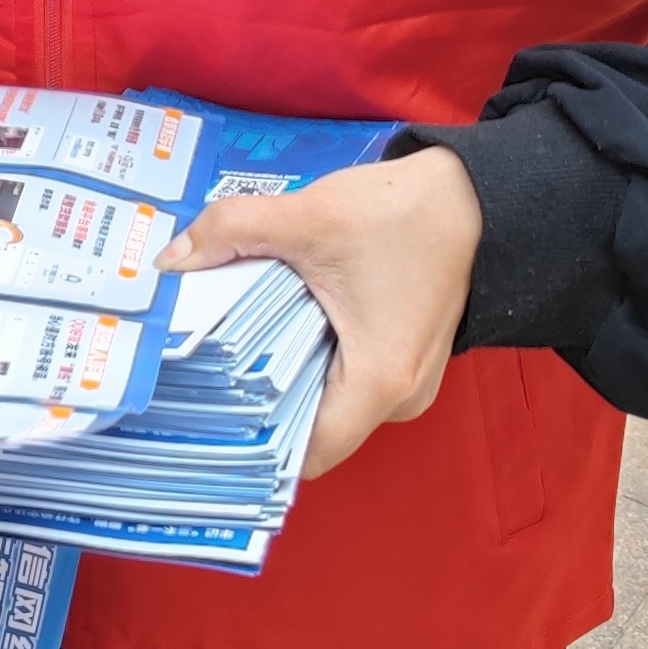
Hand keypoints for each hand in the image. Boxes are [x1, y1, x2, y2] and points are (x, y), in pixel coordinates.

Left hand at [160, 149, 482, 481]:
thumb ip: (232, 231)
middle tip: (194, 374)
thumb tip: (170, 261)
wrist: (477, 196)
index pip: (305, 452)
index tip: (199, 418)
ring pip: (324, 400)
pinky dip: (305, 357)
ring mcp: (404, 382)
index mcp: (380, 383)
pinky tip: (269, 326)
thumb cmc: (406, 213)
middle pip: (309, 427)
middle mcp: (398, 399)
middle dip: (253, 404)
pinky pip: (342, 377)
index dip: (250, 442)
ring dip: (279, 375)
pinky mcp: (399, 359)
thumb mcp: (309, 216)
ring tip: (224, 345)